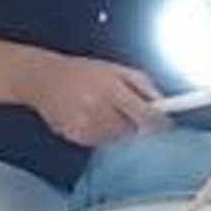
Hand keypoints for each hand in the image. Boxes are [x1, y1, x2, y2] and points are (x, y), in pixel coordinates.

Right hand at [22, 51, 166, 148]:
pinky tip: (90, 116)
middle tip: (121, 106)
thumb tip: (162, 101)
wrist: (44, 79)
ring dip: (118, 127)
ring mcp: (86, 126)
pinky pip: (102, 142)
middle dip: (133, 120)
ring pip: (118, 138)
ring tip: (102, 109)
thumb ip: (142, 84)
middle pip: (132, 129)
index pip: (144, 114)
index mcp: (110, 89)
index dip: (159, 121)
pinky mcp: (77, 137)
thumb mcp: (116, 69)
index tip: (166, 122)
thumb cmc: (81, 72)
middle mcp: (98, 109)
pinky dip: (102, 133)